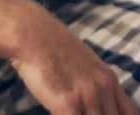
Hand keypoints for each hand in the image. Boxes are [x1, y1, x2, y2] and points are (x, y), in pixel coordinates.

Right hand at [11, 4, 138, 113]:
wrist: (30, 33)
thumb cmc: (50, 47)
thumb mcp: (83, 63)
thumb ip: (94, 83)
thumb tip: (95, 104)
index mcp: (109, 80)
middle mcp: (103, 88)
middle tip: (82, 113)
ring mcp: (87, 96)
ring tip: (69, 112)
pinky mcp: (67, 103)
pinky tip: (56, 113)